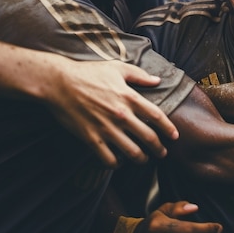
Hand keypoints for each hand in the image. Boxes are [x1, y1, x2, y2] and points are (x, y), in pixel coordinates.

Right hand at [42, 57, 178, 167]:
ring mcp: (106, 128)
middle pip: (148, 138)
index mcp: (130, 97)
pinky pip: (109, 158)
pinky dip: (117, 164)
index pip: (157, 117)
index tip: (174, 136)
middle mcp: (121, 115)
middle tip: (162, 153)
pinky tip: (120, 162)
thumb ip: (140, 76)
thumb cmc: (89, 73)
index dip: (168, 128)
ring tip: (144, 159)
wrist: (59, 83)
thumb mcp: (118, 68)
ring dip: (141, 159)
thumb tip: (157, 80)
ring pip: (132, 152)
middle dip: (159, 149)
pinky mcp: (91, 138)